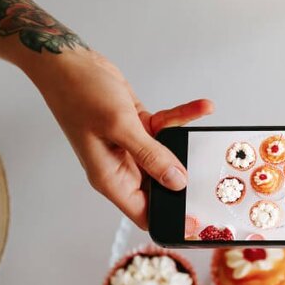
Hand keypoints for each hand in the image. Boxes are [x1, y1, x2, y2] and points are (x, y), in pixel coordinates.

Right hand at [29, 49, 212, 228]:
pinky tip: (202, 107)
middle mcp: (121, 166)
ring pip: (167, 156)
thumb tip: (176, 182)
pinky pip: (166, 128)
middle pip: (160, 187)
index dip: (169, 219)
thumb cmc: (79, 95)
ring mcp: (130, 146)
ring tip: (210, 136)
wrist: (69, 63)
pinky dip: (182, 119)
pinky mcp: (137, 126)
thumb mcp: (119, 126)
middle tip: (215, 179)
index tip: (196, 221)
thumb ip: (150, 155)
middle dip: (186, 182)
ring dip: (187, 144)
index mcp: (110, 177)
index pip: (144, 213)